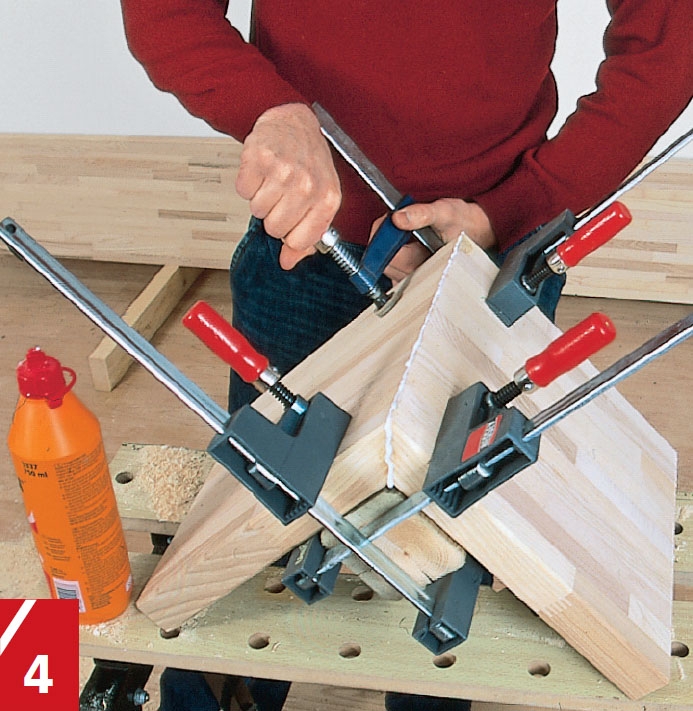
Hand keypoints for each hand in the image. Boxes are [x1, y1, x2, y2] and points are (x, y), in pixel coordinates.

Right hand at [235, 103, 340, 268]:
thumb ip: (308, 234)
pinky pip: (243, 191)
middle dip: (274, 216)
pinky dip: (248, 183)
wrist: (294, 121)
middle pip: (275, 229)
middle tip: (282, 195)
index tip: (293, 220)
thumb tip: (288, 262)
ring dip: (261, 198)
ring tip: (273, 180)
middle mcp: (307, 185)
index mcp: (328, 199)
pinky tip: (262, 171)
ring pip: (257, 211)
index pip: (298, 241)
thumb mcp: (320, 198)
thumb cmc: (310, 161)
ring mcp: (283, 171)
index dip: (290, 234)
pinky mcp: (259, 158)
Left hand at [377, 198, 494, 282]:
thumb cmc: (466, 223)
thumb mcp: (446, 212)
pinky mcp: (412, 281)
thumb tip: (397, 218)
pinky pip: (392, 271)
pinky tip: (407, 245)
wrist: (480, 232)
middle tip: (399, 223)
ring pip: (386, 268)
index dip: (383, 236)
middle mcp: (419, 278)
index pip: (388, 259)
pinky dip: (393, 256)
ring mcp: (415, 282)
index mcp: (425, 265)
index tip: (391, 220)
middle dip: (385, 241)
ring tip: (406, 235)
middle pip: (383, 264)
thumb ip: (422, 214)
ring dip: (389, 249)